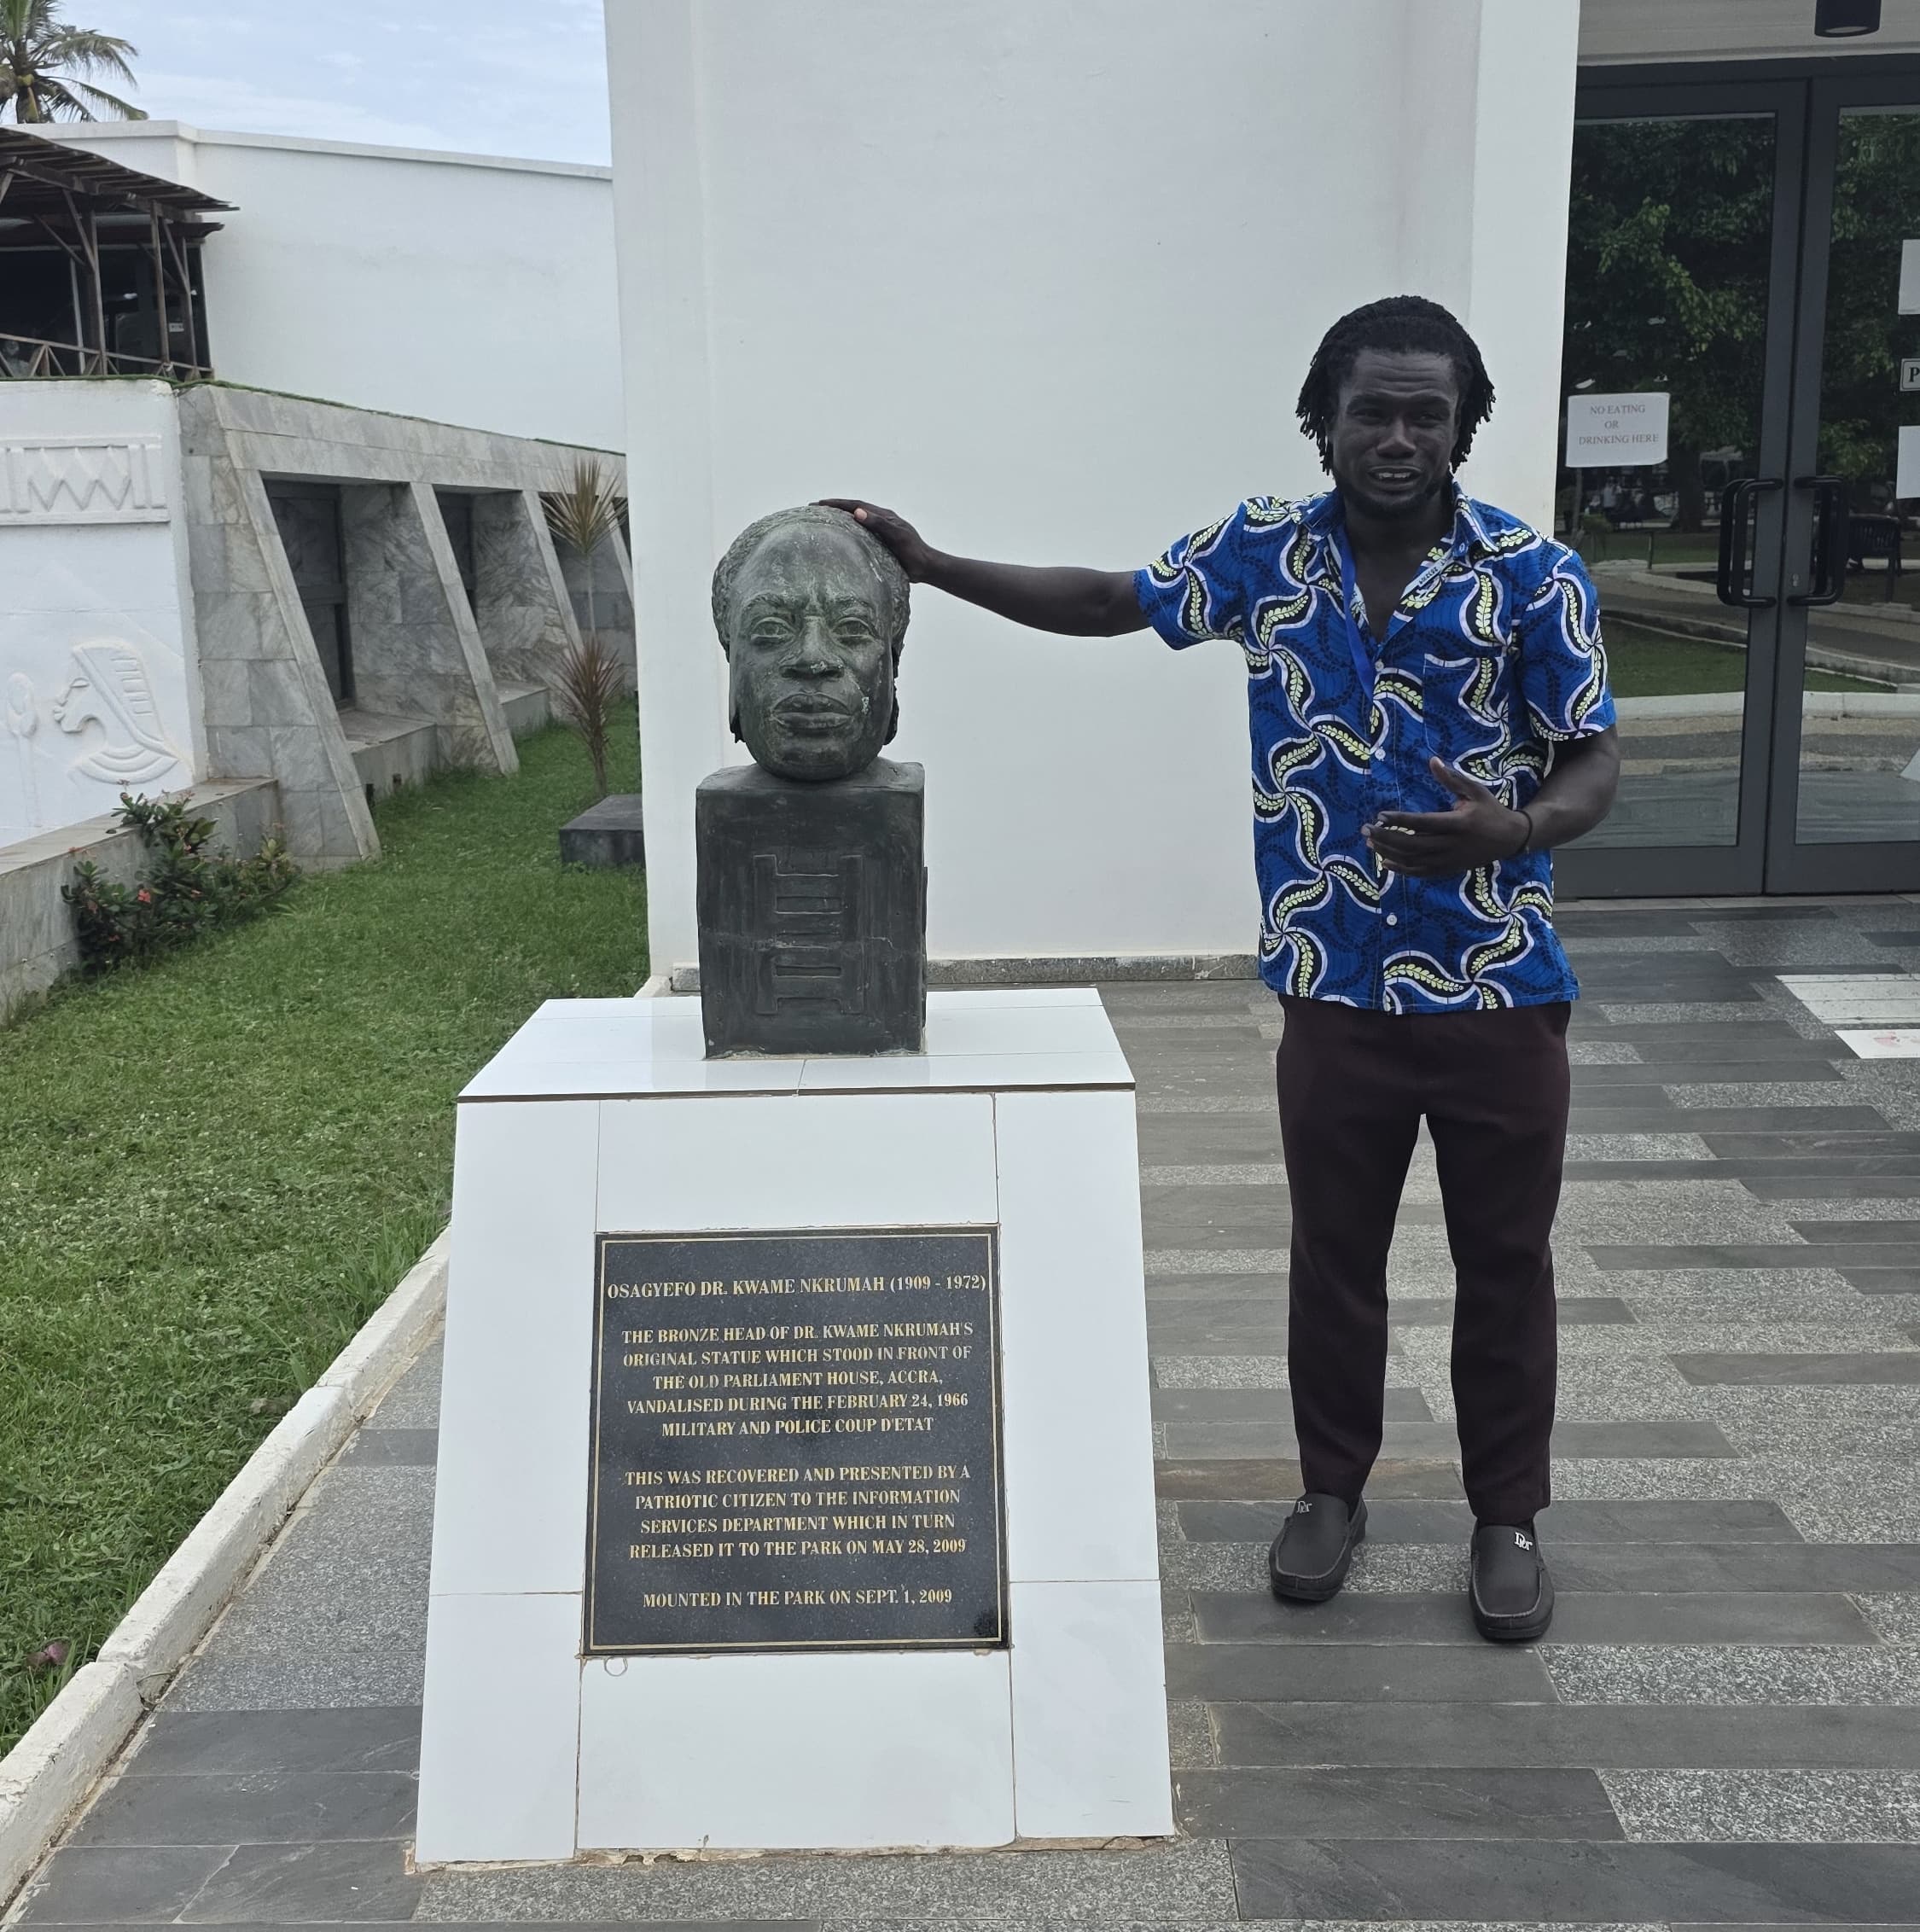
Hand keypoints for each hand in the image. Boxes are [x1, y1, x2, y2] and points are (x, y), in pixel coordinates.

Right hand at [815, 498, 933, 579]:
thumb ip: (878, 524)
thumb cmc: (913, 552)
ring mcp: (881, 530)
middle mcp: (881, 520)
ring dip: (839, 518)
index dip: (836, 504)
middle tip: (814, 508)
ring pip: (856, 520)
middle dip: (833, 507)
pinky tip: (840, 538)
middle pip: (853, 509)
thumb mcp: (896, 536)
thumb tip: (857, 512)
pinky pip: (860, 533)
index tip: (818, 503)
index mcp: (883, 515)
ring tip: (822, 520)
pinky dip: (848, 531)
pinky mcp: (882, 542)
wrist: (926, 567)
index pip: (855, 505)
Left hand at [1364, 758, 1529, 877]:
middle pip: (1412, 844)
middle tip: (1366, 830)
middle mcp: (1452, 845)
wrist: (1510, 839)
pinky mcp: (1448, 870)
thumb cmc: (1491, 810)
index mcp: (1459, 823)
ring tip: (1370, 844)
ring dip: (1389, 853)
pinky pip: (1420, 873)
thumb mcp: (1475, 791)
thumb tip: (1432, 760)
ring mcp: (1449, 860)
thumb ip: (1452, 779)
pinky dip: (1401, 869)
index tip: (1380, 815)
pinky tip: (1385, 862)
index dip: (1399, 820)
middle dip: (1385, 838)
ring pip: (1413, 861)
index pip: (1422, 823)